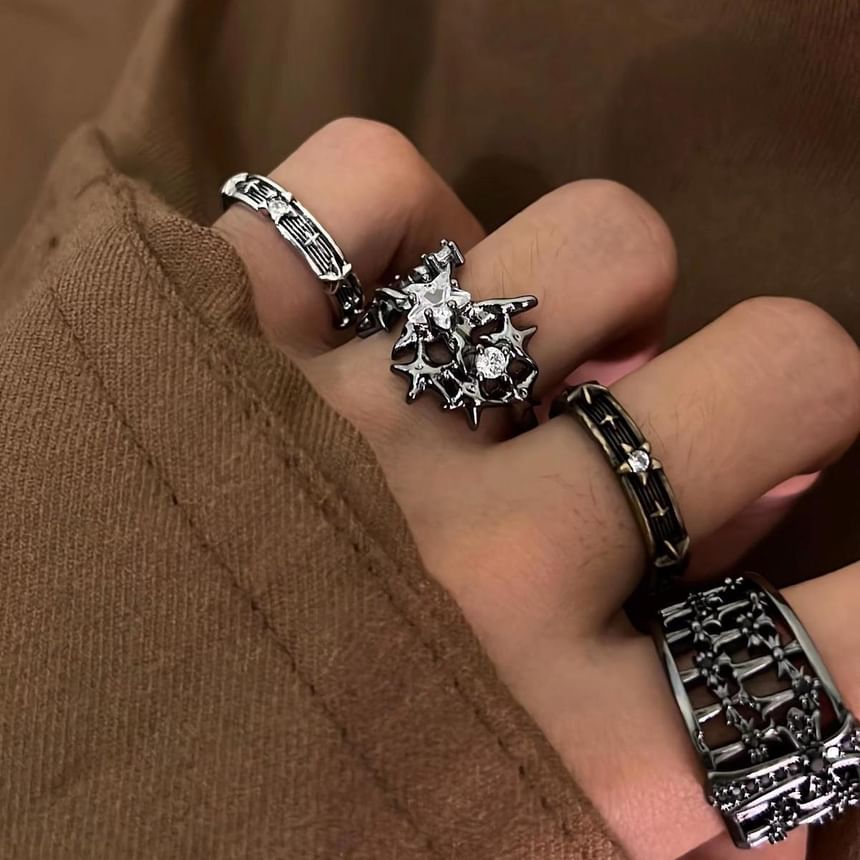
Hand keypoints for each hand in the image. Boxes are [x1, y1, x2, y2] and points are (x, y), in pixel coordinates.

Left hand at [216, 118, 859, 858]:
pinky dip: (407, 214)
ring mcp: (347, 423)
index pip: (849, 654)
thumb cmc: (244, 855)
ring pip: (598, 242)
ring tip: (540, 354)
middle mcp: (493, 569)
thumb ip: (661, 834)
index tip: (839, 586)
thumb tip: (785, 732)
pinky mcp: (203, 329)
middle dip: (791, 391)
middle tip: (710, 429)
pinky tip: (392, 292)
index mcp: (571, 757)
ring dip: (606, 292)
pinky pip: (367, 179)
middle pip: (789, 370)